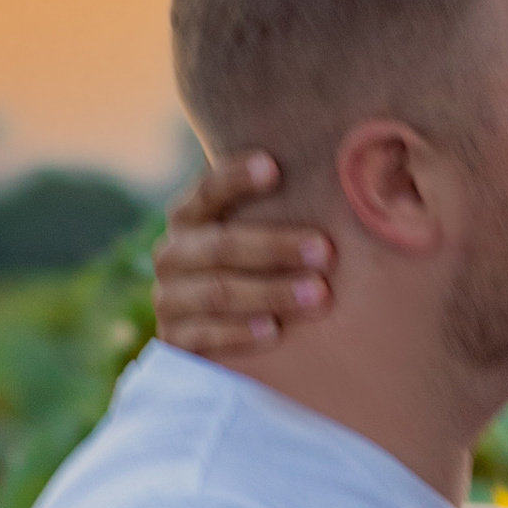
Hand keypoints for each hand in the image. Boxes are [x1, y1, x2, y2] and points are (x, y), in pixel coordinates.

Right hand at [152, 152, 332, 361]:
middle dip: (275, 247)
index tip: (273, 168)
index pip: (207, 190)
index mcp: (189, 219)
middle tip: (326, 251)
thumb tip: (338, 182)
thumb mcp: (255, 238)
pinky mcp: (174, 340)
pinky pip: (205, 336)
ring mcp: (168, 298)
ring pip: (218, 291)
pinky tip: (274, 332)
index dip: (236, 178)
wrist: (213, 340)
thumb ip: (276, 211)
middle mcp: (172, 254)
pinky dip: (240, 333)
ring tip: (317, 295)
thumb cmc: (252, 273)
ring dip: (270, 292)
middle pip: (222, 245)